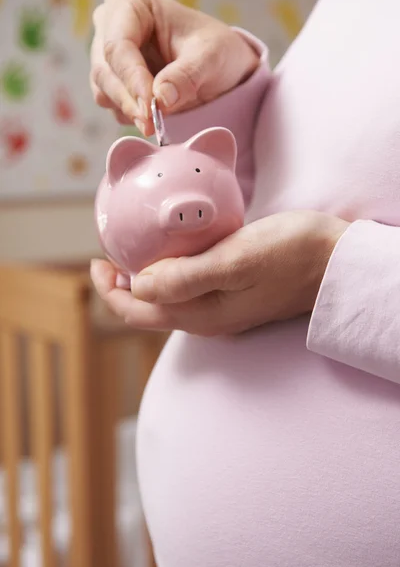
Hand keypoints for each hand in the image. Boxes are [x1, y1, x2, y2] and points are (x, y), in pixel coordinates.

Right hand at [90, 0, 258, 133]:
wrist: (219, 68)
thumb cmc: (214, 50)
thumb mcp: (211, 57)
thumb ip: (187, 76)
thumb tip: (161, 99)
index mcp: (131, 2)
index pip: (118, 44)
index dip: (132, 78)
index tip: (151, 105)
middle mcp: (110, 25)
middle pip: (105, 69)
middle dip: (128, 99)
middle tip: (151, 123)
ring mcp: (107, 55)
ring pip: (103, 90)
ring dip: (128, 110)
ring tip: (155, 123)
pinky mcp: (112, 83)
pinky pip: (111, 104)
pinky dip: (130, 116)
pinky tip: (153, 117)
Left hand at [90, 211, 348, 335]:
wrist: (335, 262)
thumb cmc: (290, 254)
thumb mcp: (236, 261)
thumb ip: (185, 278)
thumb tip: (138, 286)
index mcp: (202, 315)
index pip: (137, 312)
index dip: (109, 290)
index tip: (98, 259)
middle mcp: (207, 317)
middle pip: (148, 309)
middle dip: (121, 286)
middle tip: (109, 253)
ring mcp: (221, 306)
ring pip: (167, 298)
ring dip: (143, 279)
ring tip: (133, 250)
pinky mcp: (233, 291)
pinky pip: (188, 286)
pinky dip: (169, 271)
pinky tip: (173, 249)